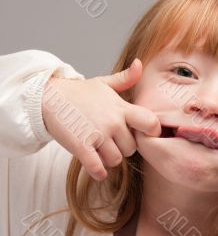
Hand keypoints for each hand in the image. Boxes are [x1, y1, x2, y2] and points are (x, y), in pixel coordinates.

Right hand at [42, 59, 160, 180]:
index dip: (151, 132)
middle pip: (132, 148)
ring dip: (109, 159)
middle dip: (123, 147)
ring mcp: (97, 134)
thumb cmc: (80, 92)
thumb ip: (125, 78)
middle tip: (112, 142)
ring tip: (100, 150)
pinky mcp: (81, 145)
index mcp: (122, 107)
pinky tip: (96, 167)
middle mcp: (113, 121)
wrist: (48, 97)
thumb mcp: (104, 83)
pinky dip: (98, 171)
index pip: (151, 123)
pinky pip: (98, 167)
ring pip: (116, 159)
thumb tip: (139, 64)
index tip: (143, 134)